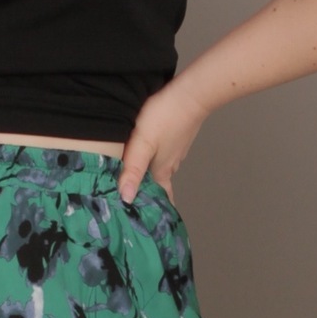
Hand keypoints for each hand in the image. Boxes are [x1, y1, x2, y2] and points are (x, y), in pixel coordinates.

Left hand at [117, 73, 209, 203]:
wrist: (191, 94)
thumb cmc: (165, 117)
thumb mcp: (142, 144)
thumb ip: (133, 170)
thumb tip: (125, 198)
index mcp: (162, 170)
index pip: (161, 197)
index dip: (155, 210)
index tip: (148, 223)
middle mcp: (171, 163)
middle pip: (160, 184)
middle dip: (150, 195)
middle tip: (136, 204)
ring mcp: (176, 149)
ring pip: (162, 169)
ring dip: (152, 177)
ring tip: (137, 182)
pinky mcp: (177, 136)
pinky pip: (165, 154)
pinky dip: (156, 160)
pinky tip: (148, 155)